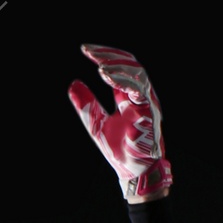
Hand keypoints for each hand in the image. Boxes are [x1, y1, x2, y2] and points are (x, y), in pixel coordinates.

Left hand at [68, 44, 171, 202]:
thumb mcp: (96, 124)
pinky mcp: (149, 110)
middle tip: (88, 50)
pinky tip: (105, 75)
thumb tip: (73, 85)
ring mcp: (147, 102)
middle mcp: (140, 96)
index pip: (120, 68)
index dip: (105, 56)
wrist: (133, 172)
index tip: (85, 50)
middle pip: (129, 64)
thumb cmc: (120, 151)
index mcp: (129, 97)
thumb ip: (87, 105)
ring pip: (136, 71)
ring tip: (98, 64)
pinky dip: (122, 78)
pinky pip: (138, 87)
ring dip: (116, 64)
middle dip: (108, 54)